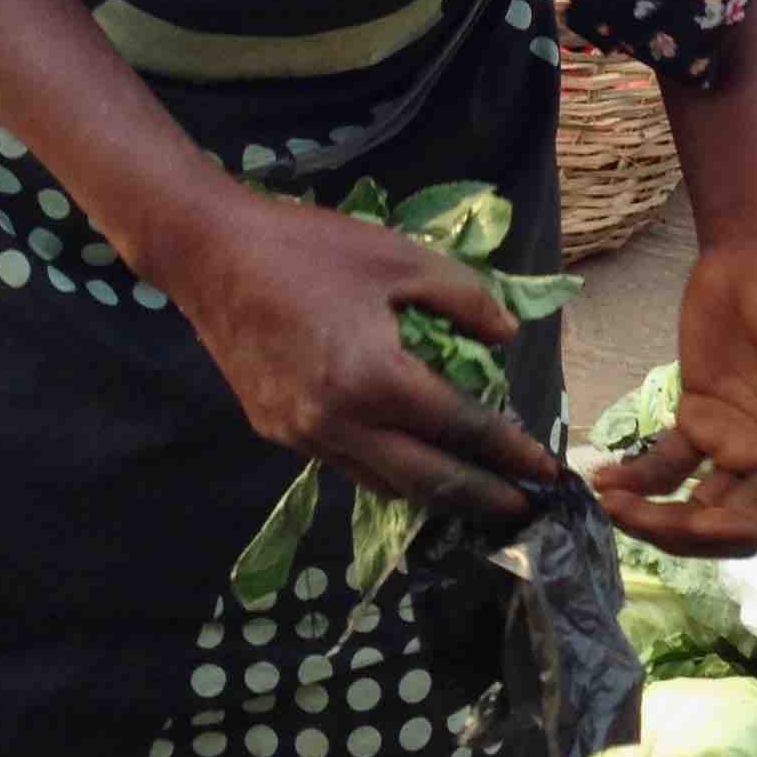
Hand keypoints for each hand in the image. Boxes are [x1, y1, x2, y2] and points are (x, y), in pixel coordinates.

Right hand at [159, 186, 558, 524]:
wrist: (211, 255)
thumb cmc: (310, 249)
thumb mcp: (400, 258)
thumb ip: (466, 300)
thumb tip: (505, 339)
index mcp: (374, 380)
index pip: (460, 428)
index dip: (509, 450)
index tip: (545, 467)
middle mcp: (338, 424)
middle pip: (427, 480)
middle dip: (481, 497)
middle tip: (524, 507)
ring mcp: (302, 436)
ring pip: (384, 483)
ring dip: (434, 493)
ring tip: (475, 491)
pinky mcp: (278, 432)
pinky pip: (348, 466)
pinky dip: (388, 472)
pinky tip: (410, 461)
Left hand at [593, 233, 756, 557]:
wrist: (756, 250)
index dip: (746, 529)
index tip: (701, 521)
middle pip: (733, 520)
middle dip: (686, 531)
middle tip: (633, 519)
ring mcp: (733, 444)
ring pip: (696, 502)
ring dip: (656, 514)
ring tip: (610, 504)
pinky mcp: (698, 423)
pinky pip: (667, 466)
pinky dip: (638, 479)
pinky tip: (604, 479)